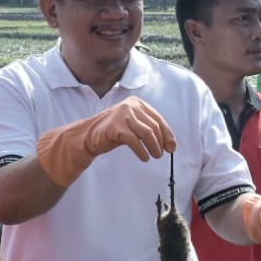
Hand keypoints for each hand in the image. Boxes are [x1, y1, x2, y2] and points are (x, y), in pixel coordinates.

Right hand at [34, 97, 175, 187]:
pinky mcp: (116, 127)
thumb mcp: (133, 127)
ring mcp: (123, 115)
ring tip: (155, 156)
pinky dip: (142, 151)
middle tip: (161, 154)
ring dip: (154, 147)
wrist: (89, 136)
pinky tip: (144, 157)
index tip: (171, 148)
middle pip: (154, 127)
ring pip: (147, 133)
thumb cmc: (114, 132)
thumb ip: (148, 130)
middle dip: (160, 142)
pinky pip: (134, 140)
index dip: (167, 135)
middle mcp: (131, 105)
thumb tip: (169, 144)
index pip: (158, 119)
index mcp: (137, 103)